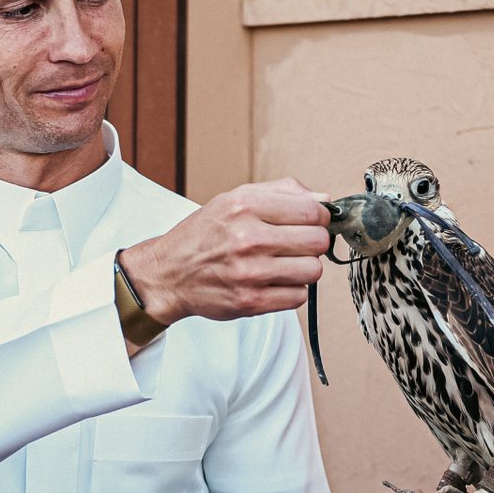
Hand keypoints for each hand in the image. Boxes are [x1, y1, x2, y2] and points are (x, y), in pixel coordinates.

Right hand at [117, 178, 331, 324]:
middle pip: (317, 241)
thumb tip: (324, 200)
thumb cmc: (205, 234)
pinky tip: (274, 281)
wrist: (168, 273)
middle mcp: (247, 237)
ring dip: (304, 267)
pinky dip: (292, 290)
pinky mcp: (250, 301)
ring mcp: (249, 272)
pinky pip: (299, 296)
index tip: (313, 221)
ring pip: (313, 270)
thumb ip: (281, 193)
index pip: (312, 210)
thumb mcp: (234, 199)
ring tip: (286, 263)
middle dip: (314, 242)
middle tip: (299, 244)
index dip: (320, 217)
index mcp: (245, 205)